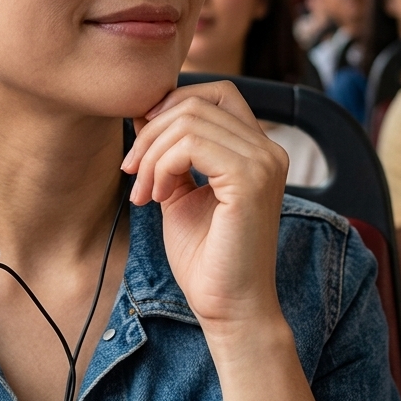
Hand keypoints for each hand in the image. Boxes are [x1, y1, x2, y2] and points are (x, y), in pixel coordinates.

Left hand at [121, 81, 287, 330]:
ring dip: (151, 154)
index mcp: (257, 149)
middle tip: (132, 174)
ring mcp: (264, 162)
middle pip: (196, 102)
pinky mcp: (250, 180)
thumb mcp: (180, 192)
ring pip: (189, 120)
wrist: (228, 308)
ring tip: (144, 193)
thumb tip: (143, 112)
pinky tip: (157, 197)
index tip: (143, 145)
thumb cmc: (206, 258)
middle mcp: (268, 149)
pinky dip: (161, 166)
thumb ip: (170, 153)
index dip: (171, 106)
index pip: (215, 92)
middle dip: (151, 133)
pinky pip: (190, 145)